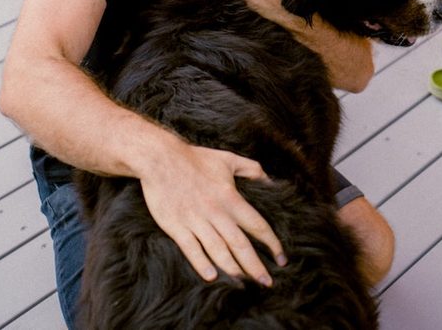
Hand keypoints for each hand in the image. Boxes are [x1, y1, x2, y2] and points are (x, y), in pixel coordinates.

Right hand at [138, 139, 285, 285]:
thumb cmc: (195, 158)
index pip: (258, 225)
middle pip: (240, 245)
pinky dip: (202, 263)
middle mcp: (216, 212)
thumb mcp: (228, 159)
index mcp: (230, 198)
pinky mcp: (176, 226)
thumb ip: (252, 169)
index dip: (272, 243)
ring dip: (233, 269)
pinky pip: (191, 249)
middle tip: (267, 282)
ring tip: (244, 284)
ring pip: (218, 251)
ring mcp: (195, 221)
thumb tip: (271, 181)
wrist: (161, 158)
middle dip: (255, 266)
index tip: (281, 257)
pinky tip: (212, 277)